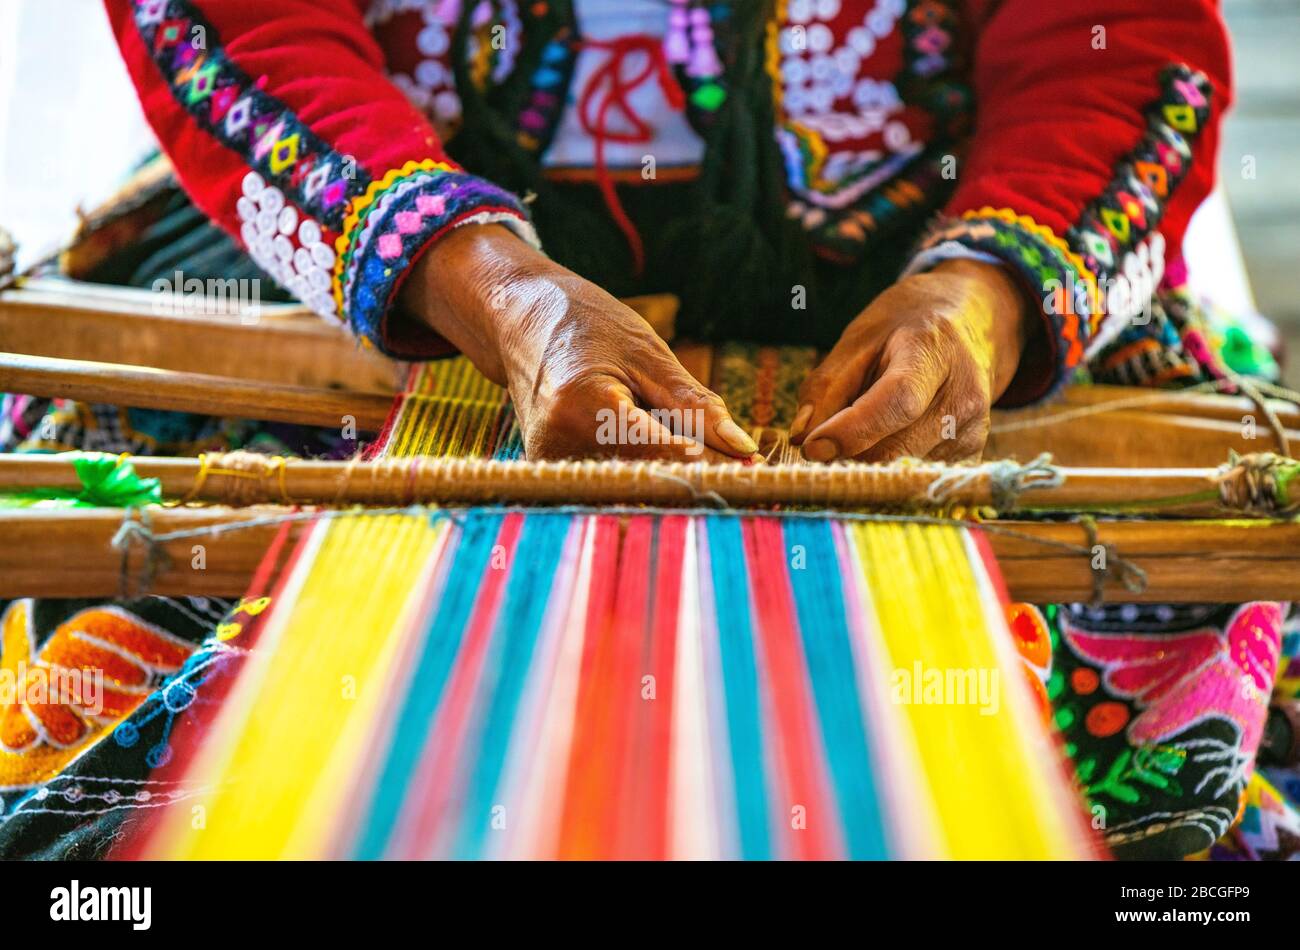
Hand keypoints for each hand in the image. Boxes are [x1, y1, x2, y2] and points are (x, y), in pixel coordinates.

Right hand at [400, 224, 758, 461]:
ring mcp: (549, 464)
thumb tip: (743, 449)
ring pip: (633, 483)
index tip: (751, 469)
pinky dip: (642, 467)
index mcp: (583, 405)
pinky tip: (650, 445)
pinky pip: (612, 479)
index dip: (710, 464)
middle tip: (738, 466)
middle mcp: (558, 443)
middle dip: (697, 472)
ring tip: (683, 442)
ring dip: (669, 471)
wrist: (520, 321)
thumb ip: (696, 406)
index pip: (660, 453)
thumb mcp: (649, 354)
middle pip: (649, 475)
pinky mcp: (551, 473)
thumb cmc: (587, 326)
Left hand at [790, 259, 1032, 462]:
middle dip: (849, 457)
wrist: (969, 322)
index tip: (812, 448)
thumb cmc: (904, 329)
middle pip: (897, 448)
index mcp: (934, 353)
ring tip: (860, 431)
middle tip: (818, 449)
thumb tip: (802, 438)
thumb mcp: (858, 339)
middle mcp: (963, 397)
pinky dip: (888, 469)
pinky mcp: (971, 456)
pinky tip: (884, 442)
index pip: (898, 402)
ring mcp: (972, 431)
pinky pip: (916, 478)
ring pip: (902, 471)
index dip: (852, 431)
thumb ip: (826, 387)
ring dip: (867, 463)